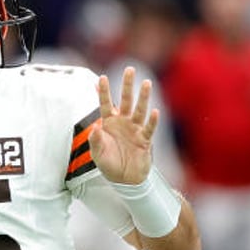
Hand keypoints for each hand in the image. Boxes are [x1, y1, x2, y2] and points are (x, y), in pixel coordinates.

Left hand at [89, 66, 158, 183]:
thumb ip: (95, 140)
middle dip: (127, 85)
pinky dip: (151, 121)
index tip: (101, 78)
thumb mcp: (97, 153)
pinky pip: (149, 129)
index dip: (103, 92)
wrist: (124, 179)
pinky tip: (154, 112)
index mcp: (109, 123)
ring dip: (143, 97)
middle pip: (125, 100)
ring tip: (146, 83)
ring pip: (139, 110)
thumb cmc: (108, 164)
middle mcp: (123, 123)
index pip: (105, 104)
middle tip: (130, 69)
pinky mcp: (145, 140)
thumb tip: (96, 126)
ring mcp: (135, 130)